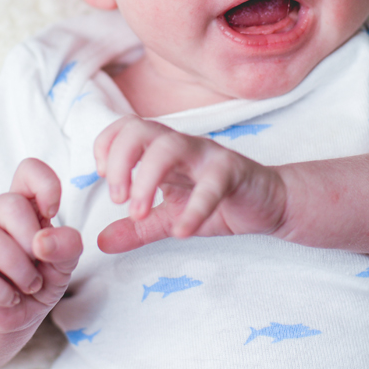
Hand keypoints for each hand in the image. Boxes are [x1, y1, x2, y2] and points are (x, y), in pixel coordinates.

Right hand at [0, 158, 82, 333]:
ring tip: (30, 285)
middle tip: (40, 265)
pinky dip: (1, 292)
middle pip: (9, 203)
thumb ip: (67, 246)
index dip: (45, 184)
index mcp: (27, 204)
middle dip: (32, 240)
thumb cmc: (41, 277)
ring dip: (19, 270)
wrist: (14, 315)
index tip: (52, 212)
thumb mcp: (65, 263)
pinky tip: (10, 298)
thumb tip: (43, 242)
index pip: (28, 170)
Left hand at [93, 115, 287, 252]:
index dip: (106, 144)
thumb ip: (136, 228)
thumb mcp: (169, 218)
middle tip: (117, 199)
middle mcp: (183, 145)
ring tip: (138, 212)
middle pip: (141, 130)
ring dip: (146, 178)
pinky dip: (194, 208)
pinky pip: (212, 184)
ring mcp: (208, 156)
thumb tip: (100, 242)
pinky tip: (181, 231)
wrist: (269, 204)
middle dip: (120, 161)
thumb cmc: (218, 202)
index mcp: (164, 149)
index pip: (127, 126)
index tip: (100, 175)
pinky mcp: (234, 173)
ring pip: (171, 147)